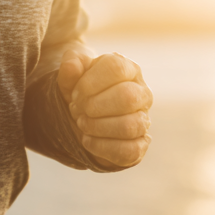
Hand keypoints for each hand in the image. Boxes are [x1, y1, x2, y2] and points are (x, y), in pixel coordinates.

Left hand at [57, 50, 152, 169]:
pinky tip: (87, 140)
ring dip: (98, 127)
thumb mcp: (71, 73)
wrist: (82, 116)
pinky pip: (130, 150)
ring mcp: (144, 119)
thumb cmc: (81, 89)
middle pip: (127, 97)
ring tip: (82, 123)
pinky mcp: (140, 144)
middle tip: (77, 109)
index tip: (74, 94)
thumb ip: (70, 64)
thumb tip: (72, 67)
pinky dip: (102, 147)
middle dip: (95, 106)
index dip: (90, 81)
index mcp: (128, 69)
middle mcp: (142, 92)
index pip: (116, 67)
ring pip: (130, 126)